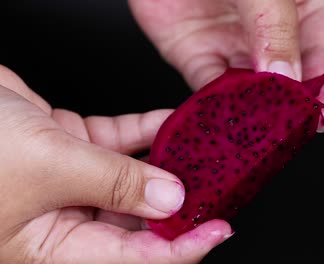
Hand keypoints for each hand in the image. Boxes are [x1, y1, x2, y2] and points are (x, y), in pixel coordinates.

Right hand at [0, 65, 231, 262]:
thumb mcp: (47, 166)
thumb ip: (113, 183)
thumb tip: (170, 200)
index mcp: (52, 249)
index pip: (132, 260)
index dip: (181, 249)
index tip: (218, 230)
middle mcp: (62, 220)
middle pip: (137, 222)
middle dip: (178, 203)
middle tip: (216, 185)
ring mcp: (68, 182)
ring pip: (131, 180)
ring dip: (165, 164)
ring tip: (201, 153)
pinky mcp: (67, 148)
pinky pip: (116, 143)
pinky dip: (143, 132)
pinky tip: (171, 122)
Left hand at [129, 0, 323, 131]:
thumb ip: (276, 27)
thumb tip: (286, 76)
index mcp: (301, 7)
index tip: (323, 117)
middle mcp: (268, 30)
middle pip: (287, 77)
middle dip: (289, 108)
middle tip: (288, 135)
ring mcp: (232, 43)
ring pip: (249, 89)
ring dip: (252, 113)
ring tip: (255, 134)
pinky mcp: (195, 54)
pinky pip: (209, 86)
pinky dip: (215, 105)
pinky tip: (222, 118)